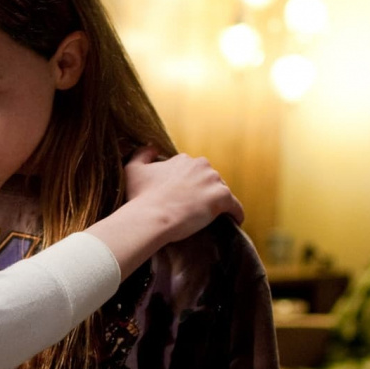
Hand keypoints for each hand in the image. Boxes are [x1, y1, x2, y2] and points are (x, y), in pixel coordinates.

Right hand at [124, 147, 242, 244]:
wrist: (151, 217)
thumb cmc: (140, 197)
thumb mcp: (133, 169)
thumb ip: (143, 154)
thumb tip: (152, 147)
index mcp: (183, 160)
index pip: (193, 171)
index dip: (188, 185)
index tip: (183, 196)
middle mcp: (201, 165)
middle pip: (209, 179)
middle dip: (204, 191)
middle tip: (195, 209)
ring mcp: (213, 181)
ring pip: (221, 191)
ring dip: (217, 202)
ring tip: (211, 217)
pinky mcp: (222, 198)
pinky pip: (235, 207)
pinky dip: (236, 213)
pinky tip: (235, 221)